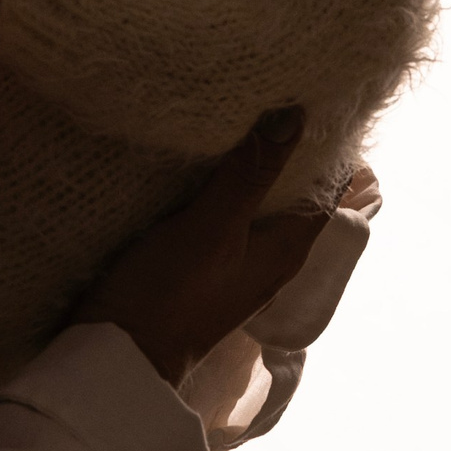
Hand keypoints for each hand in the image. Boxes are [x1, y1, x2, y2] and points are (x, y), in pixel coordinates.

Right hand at [69, 107, 329, 387]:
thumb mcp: (212, 224)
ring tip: (238, 118)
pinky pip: (226, 217)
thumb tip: (294, 117)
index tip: (320, 103)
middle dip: (289, 154)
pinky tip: (200, 165)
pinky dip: (223, 188)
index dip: (329, 152)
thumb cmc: (172, 291)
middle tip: (276, 97)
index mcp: (287, 249)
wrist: (121, 353)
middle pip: (294, 197)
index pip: (328, 193)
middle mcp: (270, 257)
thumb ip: (251, 174)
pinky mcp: (203, 266)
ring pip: (257, 205)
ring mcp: (236, 263)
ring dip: (253, 169)